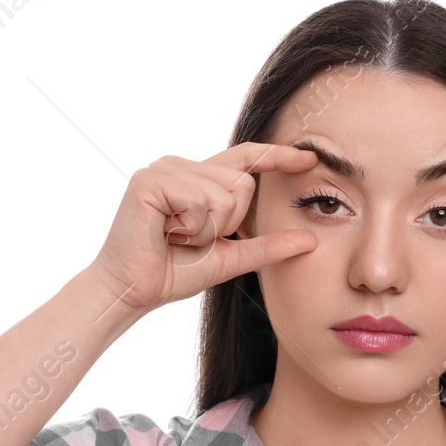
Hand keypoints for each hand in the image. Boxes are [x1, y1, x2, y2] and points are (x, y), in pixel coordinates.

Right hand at [90, 142, 319, 313]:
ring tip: (177, 237)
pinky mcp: (150, 180)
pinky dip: (191, 228)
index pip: (246, 158)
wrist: (135, 290)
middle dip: (229, 223)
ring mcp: (164, 168)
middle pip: (242, 183)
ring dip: (207, 230)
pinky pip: (198, 201)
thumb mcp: (231, 258)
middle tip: (192, 239)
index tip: (310, 158)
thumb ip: (268, 246)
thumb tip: (311, 240)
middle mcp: (181, 165)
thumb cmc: (175, 273)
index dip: (278, 156)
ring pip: (223, 194)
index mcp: (199, 177)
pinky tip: (166, 233)